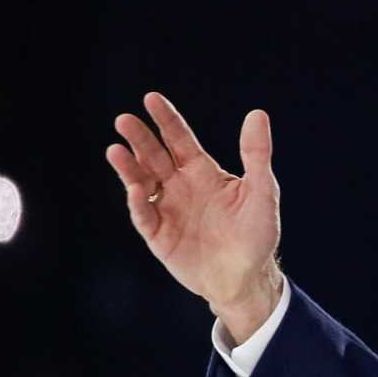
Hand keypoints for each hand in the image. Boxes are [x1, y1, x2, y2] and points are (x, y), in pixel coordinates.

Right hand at [105, 92, 283, 341]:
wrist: (247, 277)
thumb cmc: (257, 233)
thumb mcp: (262, 191)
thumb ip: (256, 154)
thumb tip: (257, 114)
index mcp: (202, 172)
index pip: (180, 139)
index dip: (166, 120)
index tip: (151, 99)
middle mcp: (180, 186)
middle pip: (155, 156)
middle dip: (140, 138)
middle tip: (124, 120)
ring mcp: (167, 209)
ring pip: (141, 182)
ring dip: (129, 167)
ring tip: (116, 150)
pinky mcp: (159, 235)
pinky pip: (144, 215)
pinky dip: (137, 202)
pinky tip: (135, 189)